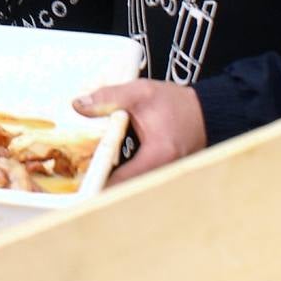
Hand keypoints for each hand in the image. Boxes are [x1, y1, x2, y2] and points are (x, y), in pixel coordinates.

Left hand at [74, 79, 206, 182]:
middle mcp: (162, 172)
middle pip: (123, 187)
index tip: (78, 182)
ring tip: (83, 174)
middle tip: (75, 179)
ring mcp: (161, 176)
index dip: (98, 182)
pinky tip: (102, 166)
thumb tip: (78, 106)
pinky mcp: (158, 175)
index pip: (122, 179)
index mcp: (158, 155)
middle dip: (99, 183)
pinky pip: (134, 180)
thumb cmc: (177, 103)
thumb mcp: (140, 92)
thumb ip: (108, 97)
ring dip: (108, 179)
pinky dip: (118, 175)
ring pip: (128, 186)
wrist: (205, 111)